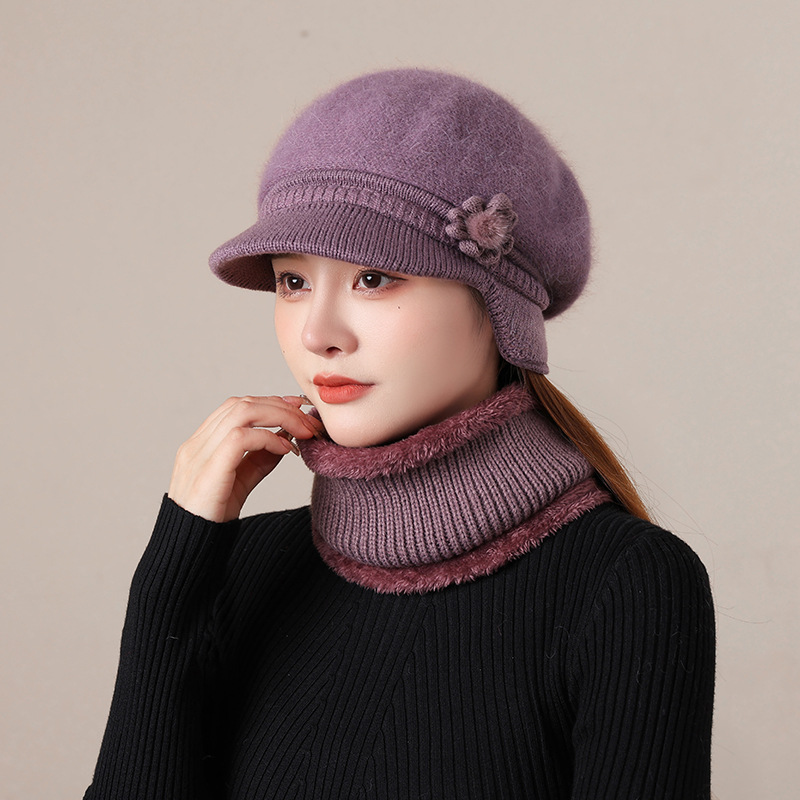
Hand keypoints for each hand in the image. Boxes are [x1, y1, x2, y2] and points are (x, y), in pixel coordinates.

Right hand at [167, 395, 323, 522]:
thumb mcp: (242, 480)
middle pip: (242, 404)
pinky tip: (286, 449)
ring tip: (303, 431)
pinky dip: (268, 438)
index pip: (237, 406)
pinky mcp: (207, 470)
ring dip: (279, 416)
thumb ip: (259, 458)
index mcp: (201, 443)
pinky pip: (240, 439)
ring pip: (242, 413)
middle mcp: (197, 444)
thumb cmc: (213, 516)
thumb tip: (285, 438)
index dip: (271, 402)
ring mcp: (198, 454)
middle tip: (309, 421)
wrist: (189, 549)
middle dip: (281, 407)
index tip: (299, 407)